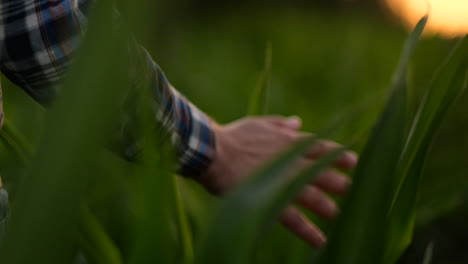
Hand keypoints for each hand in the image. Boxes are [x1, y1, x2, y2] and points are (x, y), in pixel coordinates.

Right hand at [199, 116, 357, 247]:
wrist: (213, 151)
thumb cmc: (233, 136)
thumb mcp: (260, 123)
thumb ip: (281, 123)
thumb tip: (297, 121)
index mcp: (290, 141)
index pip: (323, 148)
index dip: (339, 156)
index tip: (353, 162)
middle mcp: (293, 161)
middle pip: (325, 174)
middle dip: (341, 184)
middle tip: (352, 191)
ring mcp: (283, 181)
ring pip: (315, 197)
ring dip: (329, 208)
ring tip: (340, 217)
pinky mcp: (271, 199)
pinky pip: (294, 219)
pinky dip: (309, 231)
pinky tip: (321, 241)